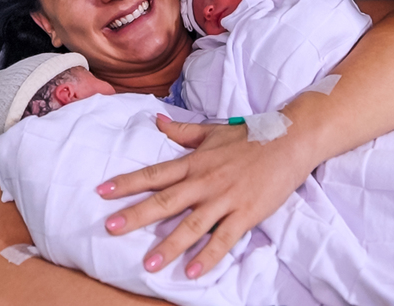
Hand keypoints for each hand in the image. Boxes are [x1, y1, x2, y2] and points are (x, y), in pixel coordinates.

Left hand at [97, 114, 314, 278]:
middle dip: (136, 215)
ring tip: (149, 263)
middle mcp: (205, 181)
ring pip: (192, 224)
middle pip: (165, 201)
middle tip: (111, 228)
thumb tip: (156, 121)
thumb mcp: (213, 131)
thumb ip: (183, 132)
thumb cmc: (251, 136)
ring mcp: (225, 198)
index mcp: (195, 162)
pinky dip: (209, 255)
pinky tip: (194, 271)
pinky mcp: (246, 212)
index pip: (155, 174)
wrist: (291, 139)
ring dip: (169, 245)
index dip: (127, 182)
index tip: (102, 191)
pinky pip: (225, 238)